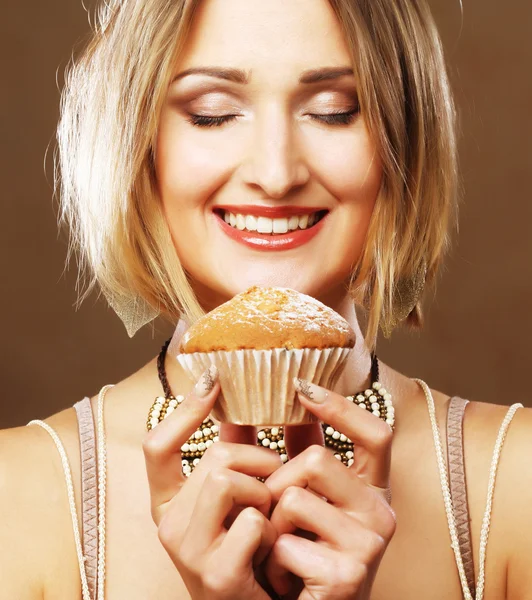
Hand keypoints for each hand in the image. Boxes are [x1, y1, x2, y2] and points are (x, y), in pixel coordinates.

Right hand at [142, 365, 283, 599]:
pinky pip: (252, 519)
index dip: (184, 411)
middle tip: (272, 484)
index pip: (157, 446)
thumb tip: (237, 393)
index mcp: (167, 502)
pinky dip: (272, 525)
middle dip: (257, 461)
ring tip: (269, 515)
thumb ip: (234, 449)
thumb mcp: (237, 495)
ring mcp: (186, 550)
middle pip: (215, 456)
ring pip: (226, 478)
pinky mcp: (214, 574)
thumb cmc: (250, 546)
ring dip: (262, 490)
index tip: (212, 379)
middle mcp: (167, 524)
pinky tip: (272, 546)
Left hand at [262, 379, 396, 599]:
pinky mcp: (350, 575)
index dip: (343, 408)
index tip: (301, 386)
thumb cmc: (300, 552)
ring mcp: (370, 543)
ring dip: (271, 523)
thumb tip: (246, 409)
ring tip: (279, 548)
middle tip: (272, 513)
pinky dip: (272, 559)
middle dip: (276, 483)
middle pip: (317, 459)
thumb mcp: (298, 499)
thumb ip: (287, 455)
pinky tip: (283, 577)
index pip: (377, 434)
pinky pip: (286, 542)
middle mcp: (380, 510)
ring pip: (295, 497)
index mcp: (371, 488)